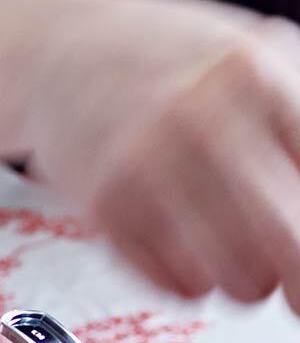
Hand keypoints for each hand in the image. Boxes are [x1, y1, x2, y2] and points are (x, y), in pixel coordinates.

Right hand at [23, 0, 299, 306]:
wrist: (66, 57)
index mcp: (258, 76)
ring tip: (238, 252)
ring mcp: (146, 167)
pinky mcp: (104, 211)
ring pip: (235, 276)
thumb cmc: (176, 68)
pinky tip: (186, 244)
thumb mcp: (262, 64)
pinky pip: (176, 285)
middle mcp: (202, 120)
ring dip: (247, 280)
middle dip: (296, 273)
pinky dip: (192, 280)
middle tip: (293, 282)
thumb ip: (299, 128)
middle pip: (289, 239)